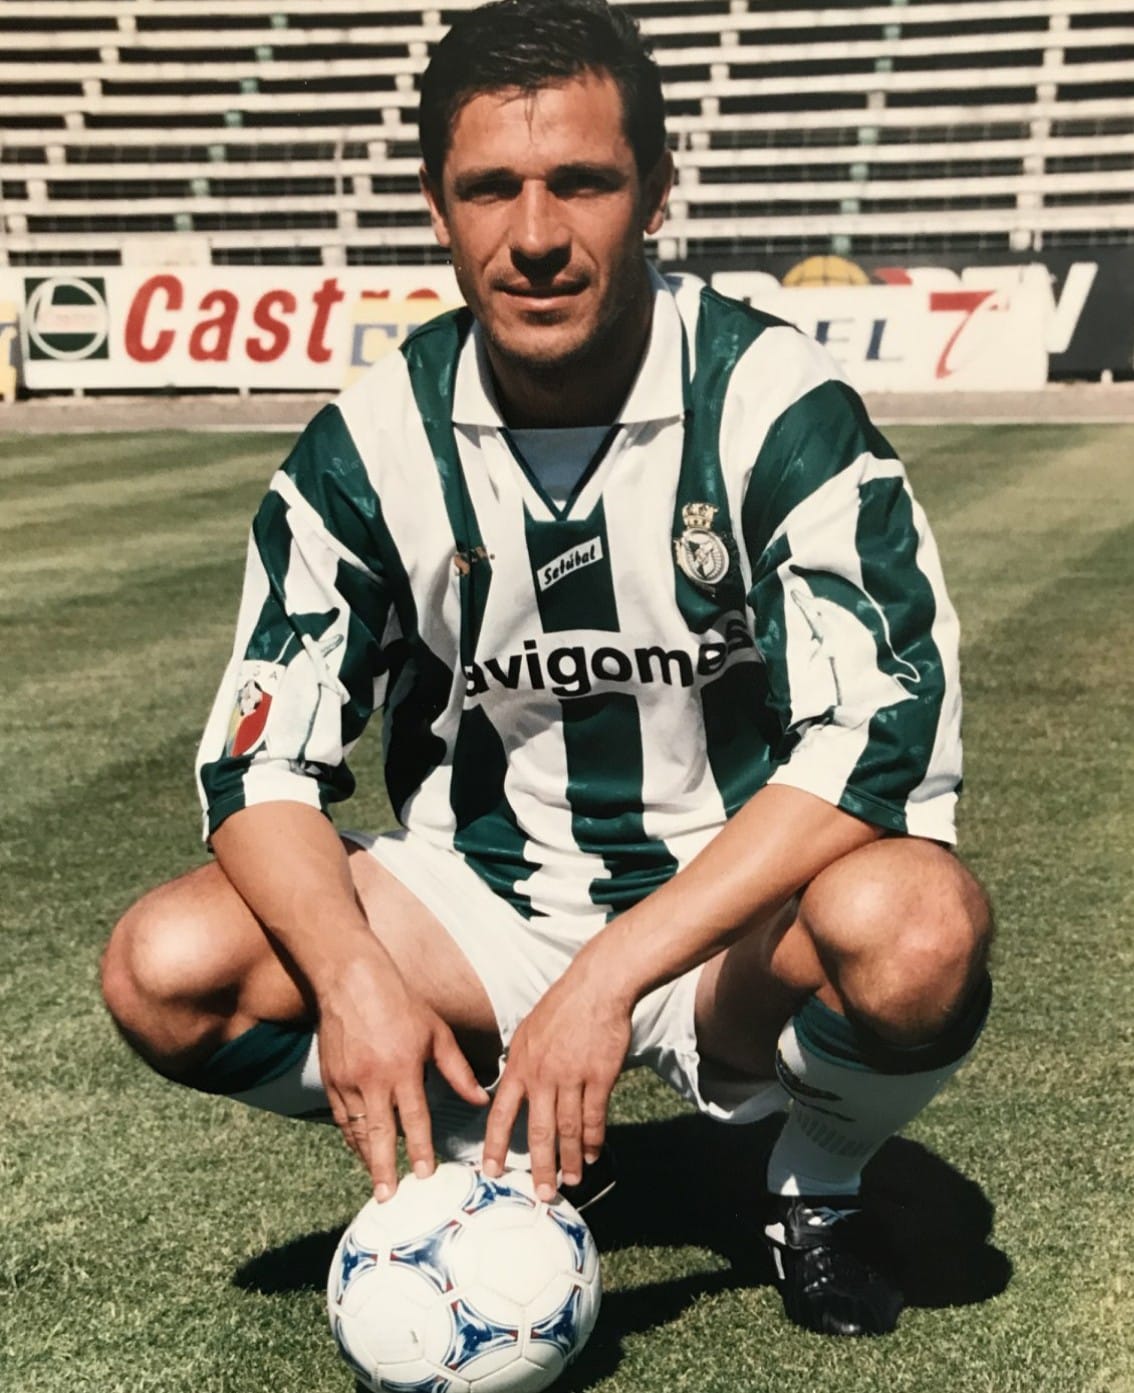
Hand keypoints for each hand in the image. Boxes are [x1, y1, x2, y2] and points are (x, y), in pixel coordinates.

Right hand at [316, 954, 487, 1199]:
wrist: (351, 981)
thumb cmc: (401, 1004)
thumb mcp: (436, 1033)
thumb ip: (458, 1070)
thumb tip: (482, 1099)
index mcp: (403, 1068)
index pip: (414, 1118)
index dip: (420, 1149)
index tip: (424, 1175)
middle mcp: (374, 1080)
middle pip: (379, 1134)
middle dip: (384, 1169)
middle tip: (388, 1197)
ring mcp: (349, 1081)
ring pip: (357, 1130)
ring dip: (366, 1158)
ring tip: (377, 1182)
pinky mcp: (331, 1079)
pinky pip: (341, 1117)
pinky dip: (351, 1137)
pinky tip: (361, 1149)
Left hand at [482, 966, 631, 1200]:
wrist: (596, 987)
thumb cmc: (561, 1007)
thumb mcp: (527, 1031)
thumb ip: (519, 1062)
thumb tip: (511, 1085)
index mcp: (520, 1065)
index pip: (501, 1113)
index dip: (495, 1145)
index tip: (491, 1172)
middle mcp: (542, 1075)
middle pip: (537, 1131)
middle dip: (539, 1167)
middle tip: (542, 1193)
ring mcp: (572, 1077)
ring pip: (568, 1129)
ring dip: (571, 1159)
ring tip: (572, 1180)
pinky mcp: (599, 1076)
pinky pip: (595, 1116)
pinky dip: (594, 1139)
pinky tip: (594, 1154)